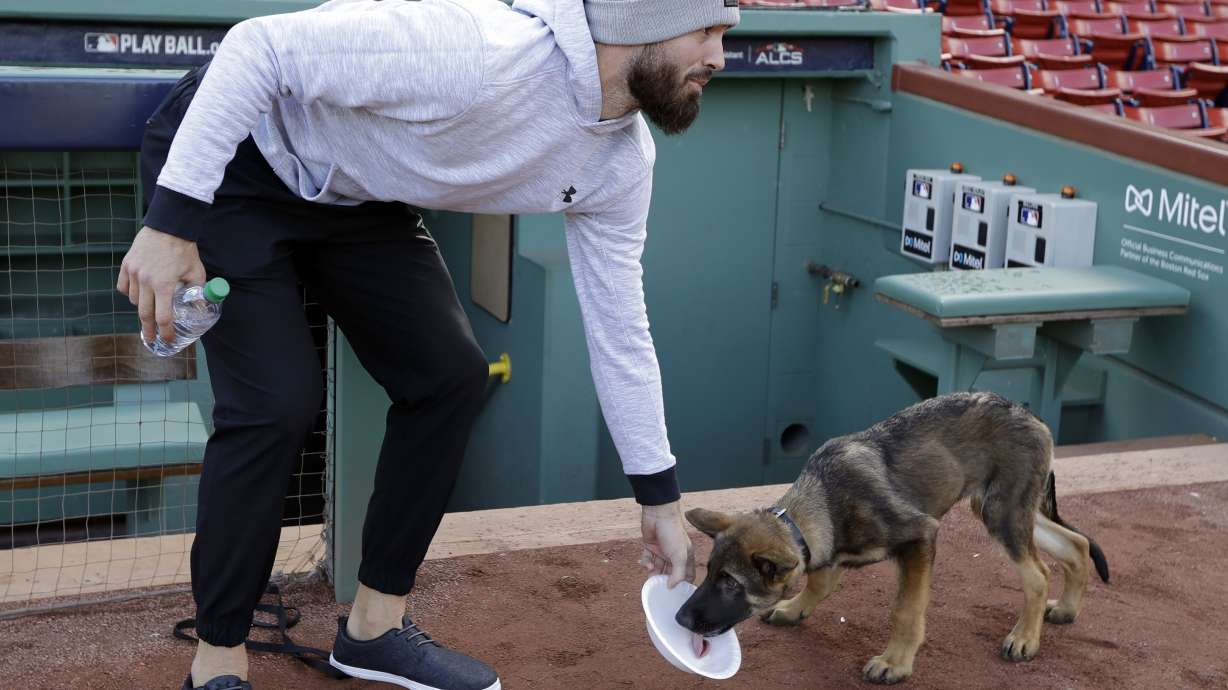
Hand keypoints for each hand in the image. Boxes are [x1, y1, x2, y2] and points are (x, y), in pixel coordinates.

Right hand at [117, 226, 205, 343]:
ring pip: (134, 300)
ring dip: (142, 306)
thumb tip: (200, 309)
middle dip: (149, 329)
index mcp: (164, 285)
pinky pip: (124, 287)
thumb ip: (198, 292)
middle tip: (152, 338)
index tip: (167, 340)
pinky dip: (130, 293)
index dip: (165, 332)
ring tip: (151, 307)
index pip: (163, 317)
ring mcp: (133, 272)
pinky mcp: (126, 265)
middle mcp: (146, 281)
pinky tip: (139, 293)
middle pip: (144, 314)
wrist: (168, 226)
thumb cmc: (184, 250)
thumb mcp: (197, 272)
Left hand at [639, 500, 694, 587]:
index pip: (687, 575)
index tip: (677, 595)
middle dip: (664, 581)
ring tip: (651, 578)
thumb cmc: (673, 533)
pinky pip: (648, 559)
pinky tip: (646, 564)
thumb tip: (671, 588)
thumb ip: (678, 573)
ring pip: (657, 568)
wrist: (658, 515)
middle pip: (670, 573)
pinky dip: (646, 563)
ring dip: (653, 574)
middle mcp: (674, 555)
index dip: (683, 585)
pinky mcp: (650, 547)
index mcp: (685, 557)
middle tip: (659, 590)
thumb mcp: (679, 555)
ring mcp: (662, 551)